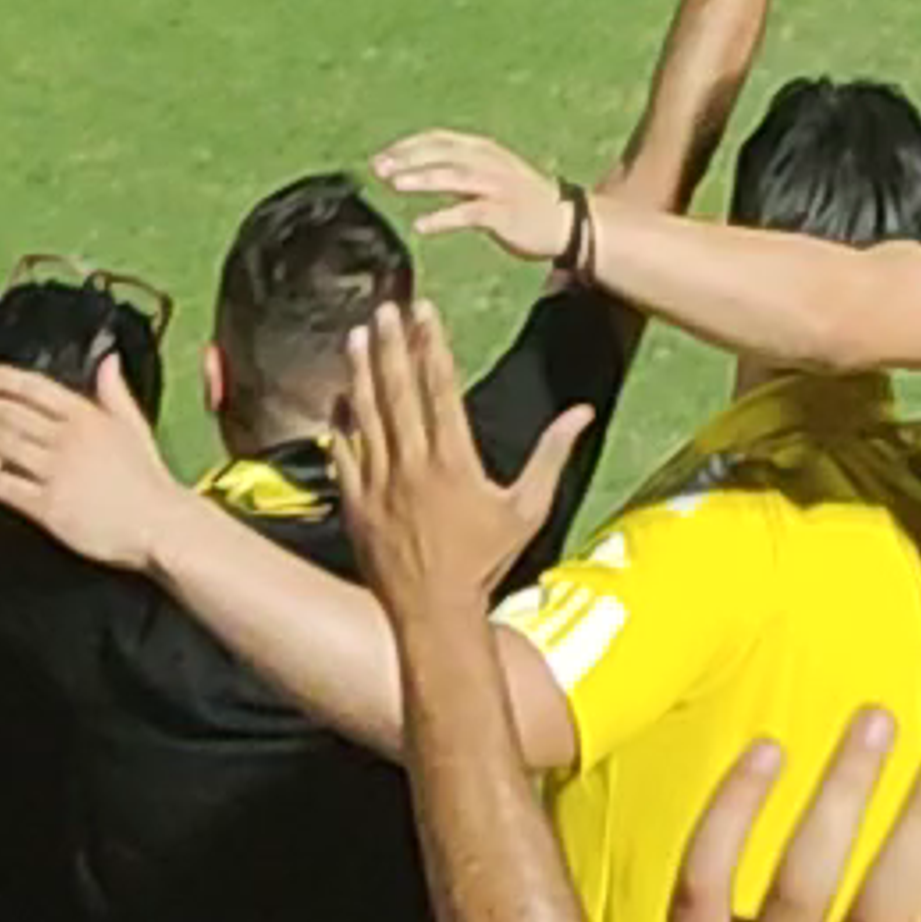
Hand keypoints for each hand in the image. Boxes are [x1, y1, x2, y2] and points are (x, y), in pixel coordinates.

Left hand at [0, 359, 166, 568]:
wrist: (157, 524)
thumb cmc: (147, 477)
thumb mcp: (134, 425)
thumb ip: (115, 392)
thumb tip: (109, 359)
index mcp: (87, 415)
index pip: (34, 387)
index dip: (1, 378)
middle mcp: (67, 439)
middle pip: (10, 415)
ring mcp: (55, 472)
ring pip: (2, 446)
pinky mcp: (47, 507)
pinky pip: (6, 488)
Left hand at [331, 302, 587, 630]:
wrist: (434, 613)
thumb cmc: (486, 561)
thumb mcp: (528, 508)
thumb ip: (552, 454)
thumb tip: (583, 411)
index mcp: (454, 461)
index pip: (440, 387)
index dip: (430, 343)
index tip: (423, 310)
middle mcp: (413, 466)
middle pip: (398, 392)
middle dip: (391, 345)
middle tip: (384, 308)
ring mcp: (379, 485)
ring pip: (366, 416)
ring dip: (360, 372)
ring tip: (357, 335)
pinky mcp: (357, 505)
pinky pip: (344, 454)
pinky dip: (339, 422)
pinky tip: (337, 395)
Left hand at [373, 131, 570, 264]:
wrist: (566, 221)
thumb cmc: (521, 200)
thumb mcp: (489, 175)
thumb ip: (457, 169)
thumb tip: (417, 169)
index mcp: (484, 151)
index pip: (440, 139)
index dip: (409, 145)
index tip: (380, 157)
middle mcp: (490, 162)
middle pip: (443, 153)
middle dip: (408, 158)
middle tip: (378, 168)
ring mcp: (497, 186)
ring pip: (454, 176)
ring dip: (423, 178)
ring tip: (394, 185)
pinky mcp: (504, 213)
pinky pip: (469, 213)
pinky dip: (443, 217)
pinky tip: (421, 226)